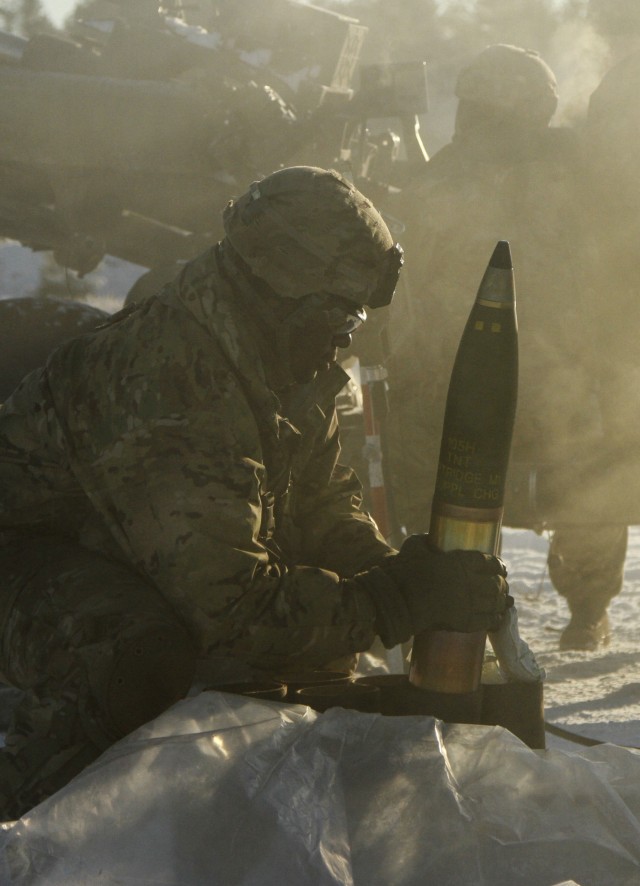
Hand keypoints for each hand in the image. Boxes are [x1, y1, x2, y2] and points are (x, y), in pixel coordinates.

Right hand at [355, 534, 511, 646]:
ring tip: (504, 601)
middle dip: (501, 584)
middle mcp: (468, 582)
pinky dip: (495, 619)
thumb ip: (428, 541)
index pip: (488, 562)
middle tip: (502, 585)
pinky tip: (497, 618)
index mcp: (460, 561)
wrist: (397, 600)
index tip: (501, 568)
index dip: (498, 565)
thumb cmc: (403, 571)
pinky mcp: (463, 622)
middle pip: (495, 583)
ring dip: (501, 602)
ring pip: (494, 603)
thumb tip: (433, 540)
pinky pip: (487, 621)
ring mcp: (468, 604)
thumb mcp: (415, 547)